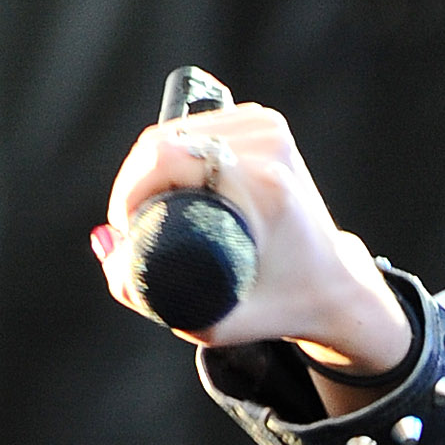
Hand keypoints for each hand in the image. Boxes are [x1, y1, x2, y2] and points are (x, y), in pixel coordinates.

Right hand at [93, 101, 410, 395]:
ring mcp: (271, 128)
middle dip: (134, 180)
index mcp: (264, 186)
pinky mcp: (269, 124)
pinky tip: (170, 179)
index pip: (167, 157)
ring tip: (146, 208)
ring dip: (150, 165)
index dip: (129, 191)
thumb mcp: (216, 321)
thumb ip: (151, 298)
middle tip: (128, 225)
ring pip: (179, 130)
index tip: (124, 230)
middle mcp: (270, 147)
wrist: (337, 287)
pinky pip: (200, 124)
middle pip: (167, 140)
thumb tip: (107, 254)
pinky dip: (176, 148)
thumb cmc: (281, 309)